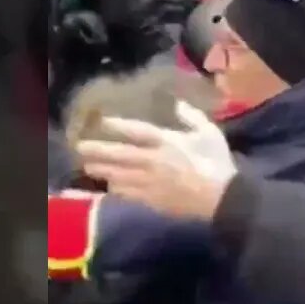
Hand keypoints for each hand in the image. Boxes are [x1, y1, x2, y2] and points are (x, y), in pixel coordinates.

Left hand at [76, 101, 235, 220]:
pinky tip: (110, 187)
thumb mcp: (209, 133)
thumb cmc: (217, 163)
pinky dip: (117, 190)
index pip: (137, 131)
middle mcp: (153, 161)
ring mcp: (150, 183)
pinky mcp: (152, 200)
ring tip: (89, 167)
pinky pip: (128, 194)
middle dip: (99, 150)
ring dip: (102, 171)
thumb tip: (177, 103)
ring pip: (118, 176)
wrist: (223, 198)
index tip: (104, 121)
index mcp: (167, 142)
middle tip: (80, 148)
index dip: (118, 125)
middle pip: (119, 155)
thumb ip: (192, 117)